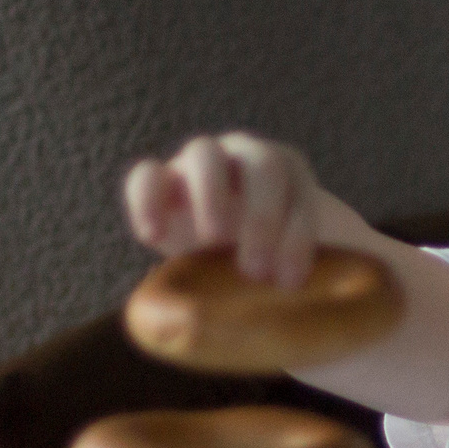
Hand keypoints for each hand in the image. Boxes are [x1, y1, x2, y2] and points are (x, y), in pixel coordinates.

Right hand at [124, 132, 328, 287]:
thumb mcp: (293, 258)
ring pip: (205, 155)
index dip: (296, 236)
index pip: (299, 188)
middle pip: (262, 163)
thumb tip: (297, 292)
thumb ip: (302, 265)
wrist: (228, 246)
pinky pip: (146, 176)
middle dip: (263, 217)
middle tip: (255, 270)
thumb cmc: (271, 256)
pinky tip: (153, 236)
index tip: (288, 282)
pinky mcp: (160, 179)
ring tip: (211, 240)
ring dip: (212, 196)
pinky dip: (147, 200)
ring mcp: (201, 161)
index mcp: (288, 168)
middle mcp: (246, 155)